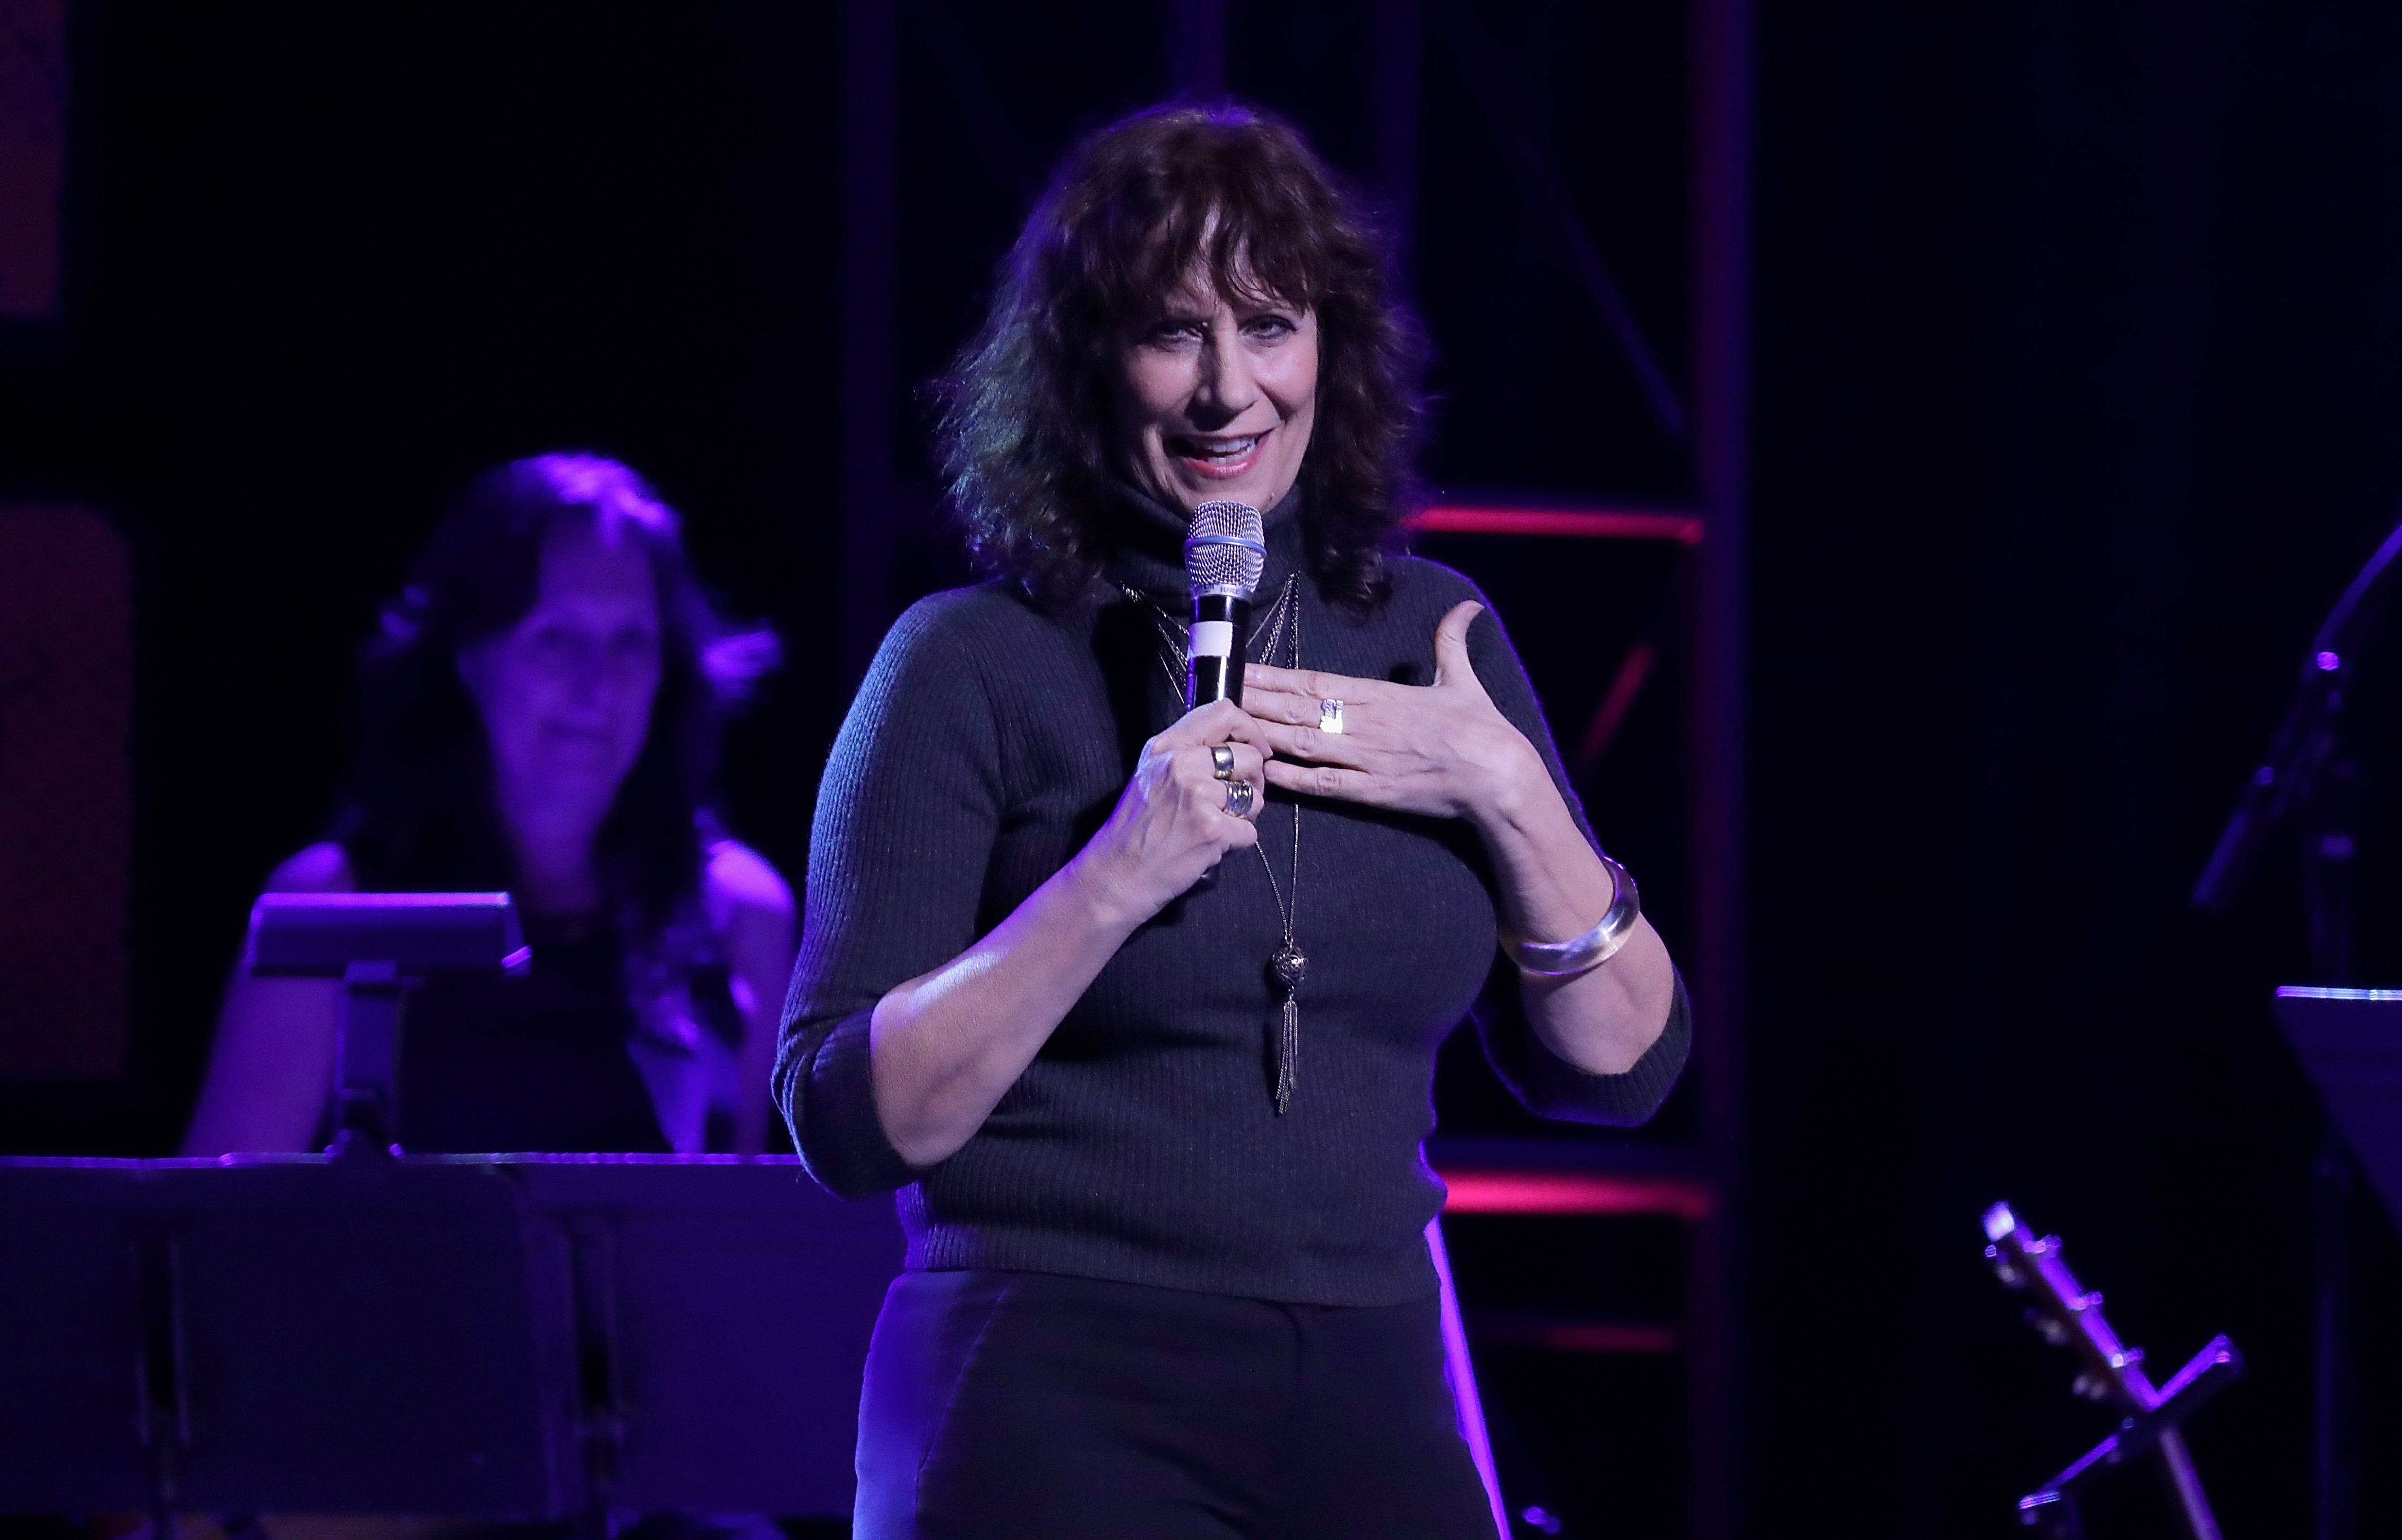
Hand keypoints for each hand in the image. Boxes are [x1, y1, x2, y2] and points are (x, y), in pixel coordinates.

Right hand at [1077, 697, 1271, 919]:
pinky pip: (1250, 831)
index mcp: (1166, 746)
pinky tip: (1211, 846)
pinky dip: (1236, 843)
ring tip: (1216, 826)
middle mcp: (1181, 764)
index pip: (1223, 713)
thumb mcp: (1150, 775)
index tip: (1256, 749)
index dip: (1250, 730)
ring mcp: (1198, 796)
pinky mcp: (1212, 828)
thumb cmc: (1134, 831)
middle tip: (1234, 800)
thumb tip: (1234, 744)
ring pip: (1255, 796)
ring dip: (1244, 816)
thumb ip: (1186, 753)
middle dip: (1253, 781)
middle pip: (1250, 756)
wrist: (1116, 875)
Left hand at [1244, 601, 1542, 826]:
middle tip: (1214, 693)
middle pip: (1296, 709)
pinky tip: (1262, 771)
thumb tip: (1468, 606)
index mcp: (1381, 695)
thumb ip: (1451, 641)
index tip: (1242, 668)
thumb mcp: (1463, 679)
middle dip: (1253, 700)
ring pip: (1301, 743)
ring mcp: (1366, 759)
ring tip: (1225, 727)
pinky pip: (1323, 784)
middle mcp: (1365, 723)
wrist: (1500, 777)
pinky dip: (1292, 778)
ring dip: (1261, 734)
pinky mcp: (1373, 792)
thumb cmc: (1483, 729)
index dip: (1274, 676)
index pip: (1315, 682)